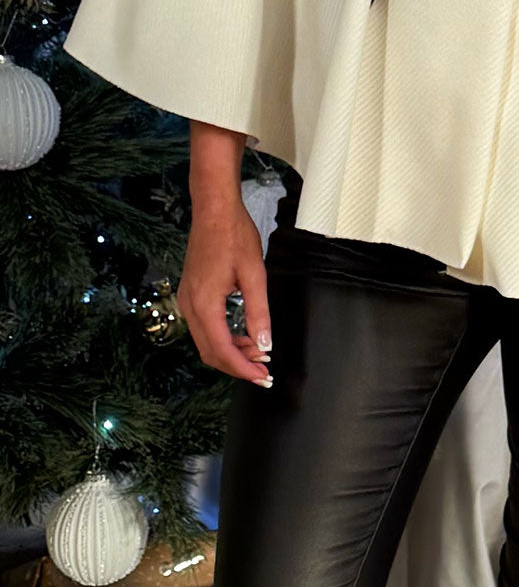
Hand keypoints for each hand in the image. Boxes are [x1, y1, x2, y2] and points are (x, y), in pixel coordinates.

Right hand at [176, 198, 273, 386]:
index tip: (262, 376)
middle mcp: (190, 306)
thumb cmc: (235, 236)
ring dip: (230, 352)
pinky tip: (241, 335)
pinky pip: (203, 327)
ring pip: (205, 342)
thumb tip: (264, 344)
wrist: (213, 210)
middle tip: (263, 369)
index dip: (242, 368)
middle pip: (210, 352)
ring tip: (257, 352)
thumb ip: (258, 312)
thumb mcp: (254, 274)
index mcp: (204, 304)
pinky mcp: (190, 294)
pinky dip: (221, 337)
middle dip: (236, 365)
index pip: (222, 351)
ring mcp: (186, 300)